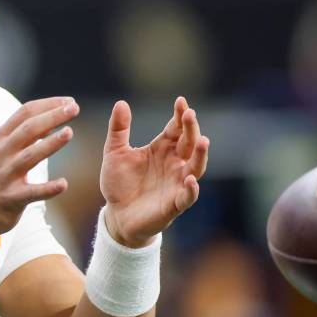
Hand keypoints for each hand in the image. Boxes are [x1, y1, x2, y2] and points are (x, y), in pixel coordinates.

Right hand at [0, 97, 77, 240]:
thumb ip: (22, 137)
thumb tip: (50, 122)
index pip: (24, 113)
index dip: (48, 105)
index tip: (68, 102)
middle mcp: (1, 153)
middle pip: (29, 129)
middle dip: (52, 116)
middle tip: (74, 108)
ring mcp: (5, 176)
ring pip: (30, 155)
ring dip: (51, 143)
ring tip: (69, 133)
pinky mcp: (11, 198)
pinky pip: (32, 192)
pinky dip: (48, 188)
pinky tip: (63, 184)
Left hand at [100, 97, 208, 246]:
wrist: (116, 215)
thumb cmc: (119, 183)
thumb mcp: (114, 153)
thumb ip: (118, 129)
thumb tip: (121, 102)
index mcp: (162, 148)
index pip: (176, 128)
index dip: (179, 116)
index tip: (180, 101)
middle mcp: (174, 163)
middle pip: (189, 143)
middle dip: (191, 128)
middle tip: (190, 114)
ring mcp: (176, 183)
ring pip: (196, 167)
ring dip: (200, 155)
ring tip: (202, 141)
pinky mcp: (174, 204)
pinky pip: (187, 196)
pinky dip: (191, 189)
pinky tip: (190, 180)